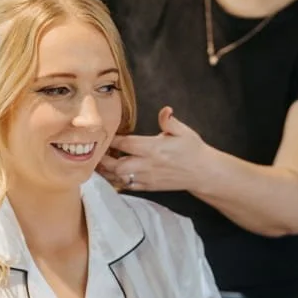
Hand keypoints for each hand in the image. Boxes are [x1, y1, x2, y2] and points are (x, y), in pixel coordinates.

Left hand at [100, 108, 214, 193]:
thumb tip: (165, 110)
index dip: (112, 140)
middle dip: (103, 160)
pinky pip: (128, 187)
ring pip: (120, 178)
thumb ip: (169, 121)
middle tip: (94, 153)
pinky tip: (109, 176)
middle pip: (118, 165)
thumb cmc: (193, 150)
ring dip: (107, 172)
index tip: (104, 135)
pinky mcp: (149, 187)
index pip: (126, 144)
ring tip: (97, 165)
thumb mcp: (183, 131)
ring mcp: (147, 178)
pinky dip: (116, 182)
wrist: (203, 172)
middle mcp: (148, 164)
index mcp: (153, 148)